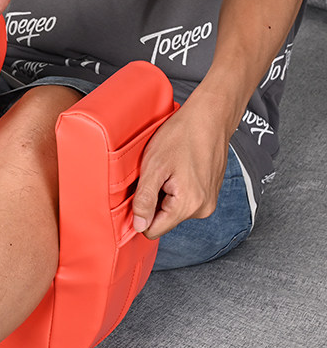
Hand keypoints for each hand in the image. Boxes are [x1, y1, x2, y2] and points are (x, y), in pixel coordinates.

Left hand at [132, 94, 231, 239]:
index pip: (153, 230)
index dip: (139, 215)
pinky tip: (176, 169)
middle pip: (163, 220)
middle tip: (154, 175)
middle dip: (153, 201)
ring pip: (172, 210)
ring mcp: (208, 201)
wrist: (210, 117)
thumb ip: (144, 199)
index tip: (137, 193)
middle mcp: (203, 209)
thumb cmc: (181, 136)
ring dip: (163, 194)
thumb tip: (138, 225)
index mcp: (188, 206)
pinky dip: (174, 188)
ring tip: (167, 170)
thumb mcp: (154, 167)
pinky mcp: (209, 193)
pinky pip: (183, 201)